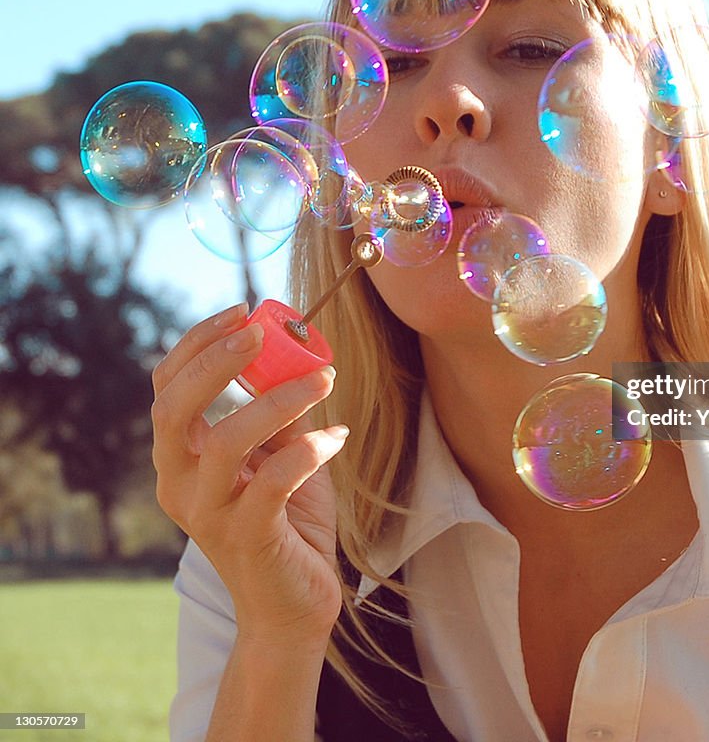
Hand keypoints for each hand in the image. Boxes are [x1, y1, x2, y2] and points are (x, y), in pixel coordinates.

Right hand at [152, 303, 347, 645]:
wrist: (292, 603)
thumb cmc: (286, 518)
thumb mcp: (278, 452)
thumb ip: (275, 407)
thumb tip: (294, 350)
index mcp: (179, 456)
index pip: (166, 387)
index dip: (198, 343)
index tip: (243, 310)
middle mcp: (179, 483)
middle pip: (174, 409)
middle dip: (216, 362)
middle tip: (262, 333)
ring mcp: (208, 514)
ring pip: (226, 441)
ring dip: (279, 399)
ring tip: (324, 379)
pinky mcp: (247, 538)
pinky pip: (275, 481)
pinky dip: (310, 450)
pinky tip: (338, 439)